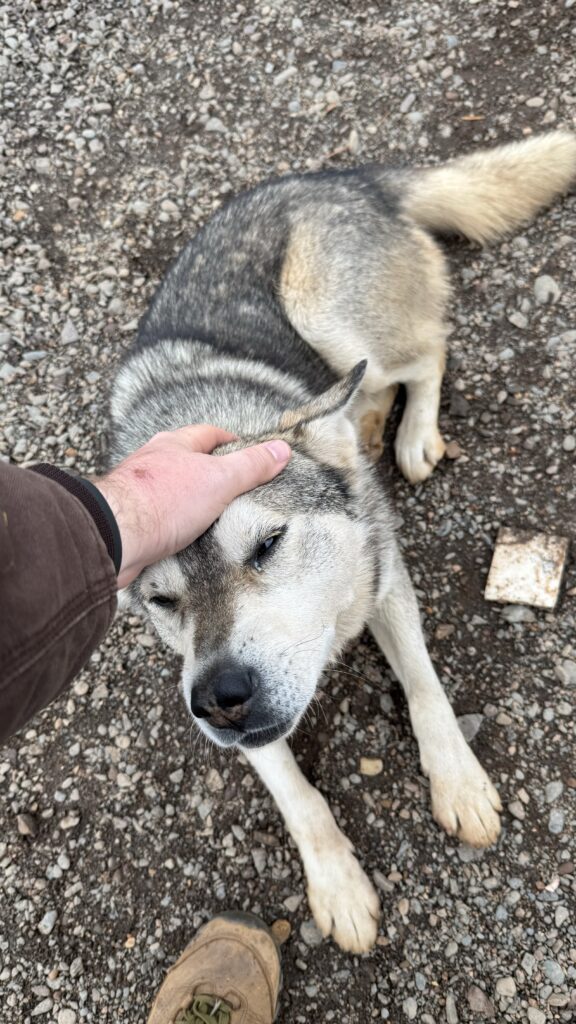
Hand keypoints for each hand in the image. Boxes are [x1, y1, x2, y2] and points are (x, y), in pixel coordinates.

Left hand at [93, 426, 290, 587]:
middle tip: (229, 482)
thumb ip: (251, 466)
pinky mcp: (128, 519)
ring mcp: (136, 491)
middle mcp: (151, 463)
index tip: (244, 450)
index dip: (229, 440)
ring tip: (206, 511)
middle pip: (184, 458)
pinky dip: (170, 522)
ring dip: (185, 496)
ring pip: (167, 488)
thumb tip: (282, 449)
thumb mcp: (219, 480)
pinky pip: (155, 516)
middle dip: (206, 468)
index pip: (207, 434)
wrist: (114, 537)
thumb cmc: (162, 502)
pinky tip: (179, 535)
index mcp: (173, 445)